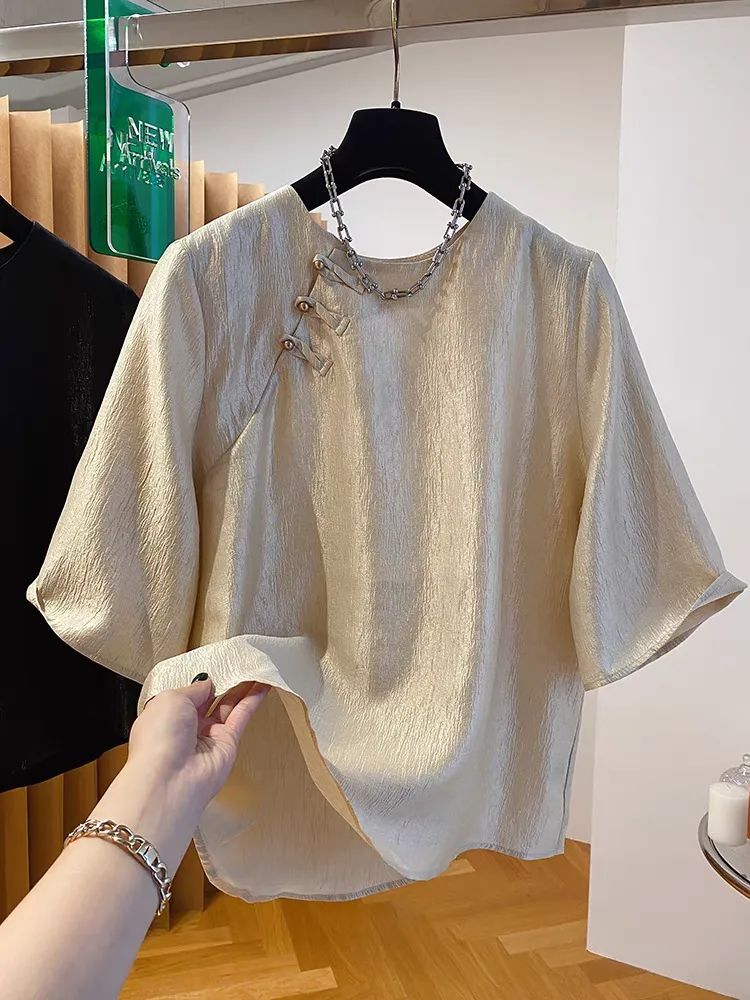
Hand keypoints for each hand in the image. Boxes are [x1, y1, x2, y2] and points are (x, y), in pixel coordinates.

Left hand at [127, 675, 268, 810]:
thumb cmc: (159, 739)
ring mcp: (207, 737)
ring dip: (243, 687)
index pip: (187, 693)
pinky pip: (241, 717)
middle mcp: (186, 727)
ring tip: (256, 667)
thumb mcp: (171, 698)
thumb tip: (209, 684)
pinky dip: (253, 701)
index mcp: (165, 715)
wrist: (169, 780)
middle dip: (225, 681)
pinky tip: (262, 685)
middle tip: (241, 663)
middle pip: (210, 699)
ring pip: (229, 706)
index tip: (217, 663)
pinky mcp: (227, 745)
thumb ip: (194, 688)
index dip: (202, 679)